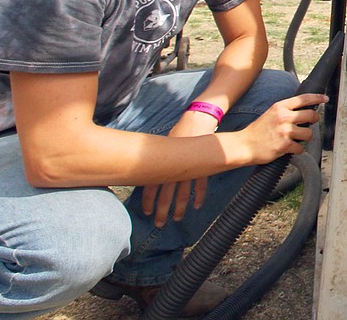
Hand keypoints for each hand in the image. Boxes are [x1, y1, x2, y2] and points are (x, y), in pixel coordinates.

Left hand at [142, 108, 219, 226]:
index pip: (151, 188)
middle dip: (162, 211)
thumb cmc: (179, 133)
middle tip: (159, 224)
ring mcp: (189, 169)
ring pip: (183, 194)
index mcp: (162, 163)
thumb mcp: (163, 145)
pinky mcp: (203, 167)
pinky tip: (196, 205)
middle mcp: (174, 169)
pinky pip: (201, 185)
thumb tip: (143, 173)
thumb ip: (156, 160)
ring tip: (176, 219)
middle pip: (166, 196)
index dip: (148, 202)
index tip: (146, 213)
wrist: (198, 121)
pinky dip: (199, 196)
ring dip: (179, 208)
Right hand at [237, 93, 327, 162]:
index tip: (325, 98)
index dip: (317, 98)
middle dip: (314, 120)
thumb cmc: (257, 131)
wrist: (244, 145)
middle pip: (311, 115)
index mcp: (280, 107)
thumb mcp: (271, 114)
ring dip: (305, 138)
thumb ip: (285, 111)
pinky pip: (301, 148)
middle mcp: (283, 117)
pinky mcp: (284, 145)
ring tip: (297, 139)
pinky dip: (297, 150)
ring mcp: (284, 131)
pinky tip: (290, 149)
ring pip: (309, 134)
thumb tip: (302, 111)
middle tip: (310, 123)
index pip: (303, 98)